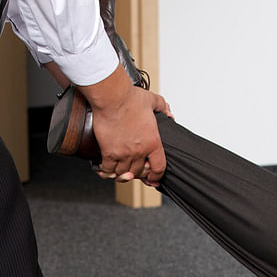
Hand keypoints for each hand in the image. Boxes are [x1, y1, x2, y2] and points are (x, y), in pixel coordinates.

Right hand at [79, 67, 169, 184]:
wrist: (112, 97)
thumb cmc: (129, 98)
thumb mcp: (153, 101)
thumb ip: (163, 108)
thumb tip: (169, 114)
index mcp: (152, 142)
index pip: (159, 168)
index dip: (156, 176)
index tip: (153, 178)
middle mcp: (139, 151)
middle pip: (140, 172)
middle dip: (138, 173)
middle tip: (134, 170)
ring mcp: (123, 153)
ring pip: (123, 174)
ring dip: (122, 174)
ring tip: (120, 170)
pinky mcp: (108, 152)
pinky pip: (108, 170)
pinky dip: (107, 172)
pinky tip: (106, 169)